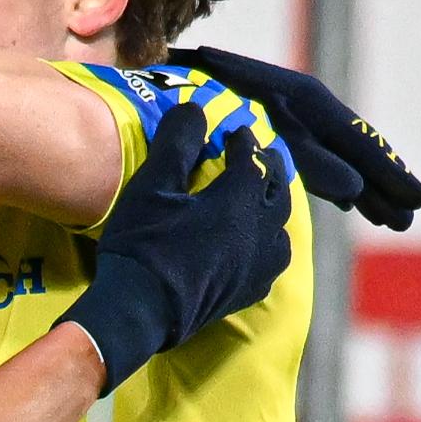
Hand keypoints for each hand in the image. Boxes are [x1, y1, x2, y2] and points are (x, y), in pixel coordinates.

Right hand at [58, 101, 294, 392]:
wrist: (139, 312)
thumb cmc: (143, 244)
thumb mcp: (152, 185)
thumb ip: (177, 143)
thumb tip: (195, 108)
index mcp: (240, 199)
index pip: (252, 157)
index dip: (244, 141)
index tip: (235, 132)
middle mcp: (259, 230)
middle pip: (277, 190)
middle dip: (269, 169)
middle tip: (260, 156)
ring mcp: (258, 265)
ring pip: (281, 228)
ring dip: (273, 207)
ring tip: (262, 199)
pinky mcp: (249, 292)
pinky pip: (272, 261)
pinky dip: (269, 244)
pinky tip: (256, 246)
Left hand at [170, 45, 420, 230]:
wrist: (137, 106)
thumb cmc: (191, 117)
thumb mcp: (251, 137)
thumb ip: (299, 161)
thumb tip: (351, 188)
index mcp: (288, 98)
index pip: (349, 136)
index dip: (382, 167)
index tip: (414, 197)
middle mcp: (287, 106)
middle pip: (346, 146)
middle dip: (381, 179)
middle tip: (412, 213)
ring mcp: (273, 120)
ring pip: (331, 157)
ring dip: (362, 187)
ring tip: (394, 220)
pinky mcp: (257, 136)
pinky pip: (309, 162)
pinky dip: (332, 184)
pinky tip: (350, 203)